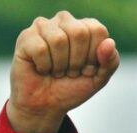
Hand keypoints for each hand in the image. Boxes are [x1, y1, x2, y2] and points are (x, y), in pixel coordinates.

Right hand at [7, 12, 119, 132]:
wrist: (45, 107)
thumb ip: (110, 62)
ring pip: (58, 40)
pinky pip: (40, 48)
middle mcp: (64, 21)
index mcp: (85, 26)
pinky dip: (43, 66)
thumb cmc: (71, 89)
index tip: (85, 69)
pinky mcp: (26, 37)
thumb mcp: (98, 79)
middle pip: (79, 33)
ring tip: (55, 71)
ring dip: (59, 65)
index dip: (93, 57)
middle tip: (69, 71)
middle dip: (76, 61)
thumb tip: (109, 43)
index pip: (97, 31)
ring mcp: (44, 27)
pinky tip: (41, 69)